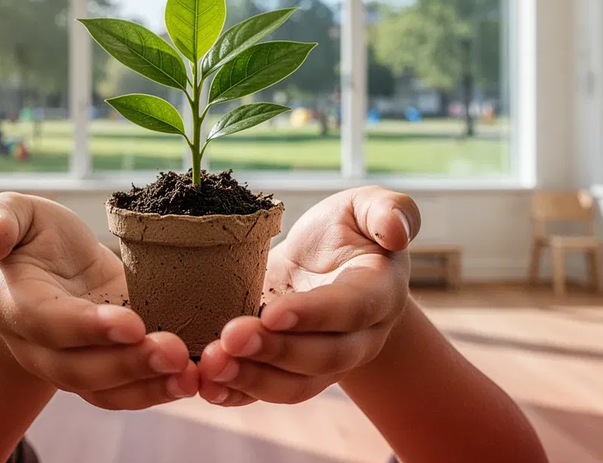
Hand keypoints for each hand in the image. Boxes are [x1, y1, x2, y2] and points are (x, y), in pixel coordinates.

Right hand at [0, 193, 198, 409]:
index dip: (88, 327)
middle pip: (77, 368)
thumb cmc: (32, 234)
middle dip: (127, 364)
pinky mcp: (102, 371)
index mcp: (14, 304)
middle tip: (174, 352)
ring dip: (147, 386)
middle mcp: (38, 346)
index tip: (133, 322)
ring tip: (188, 376)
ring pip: (103, 390)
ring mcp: (69, 365)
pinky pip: (124, 393)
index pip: (47, 323)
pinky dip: (156, 391)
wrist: (48, 267)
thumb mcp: (13, 212)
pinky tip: (191, 380)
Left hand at [196, 186, 418, 405]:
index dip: (314, 314)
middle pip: (322, 357)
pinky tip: (206, 386)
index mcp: (379, 293)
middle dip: (275, 351)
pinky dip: (236, 395)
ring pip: (294, 385)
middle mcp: (358, 339)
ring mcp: (324, 363)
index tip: (272, 312)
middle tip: (230, 338)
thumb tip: (396, 230)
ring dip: (251, 379)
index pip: (351, 310)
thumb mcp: (364, 207)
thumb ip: (388, 209)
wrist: (325, 266)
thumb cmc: (345, 231)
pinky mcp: (289, 373)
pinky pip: (266, 394)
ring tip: (211, 366)